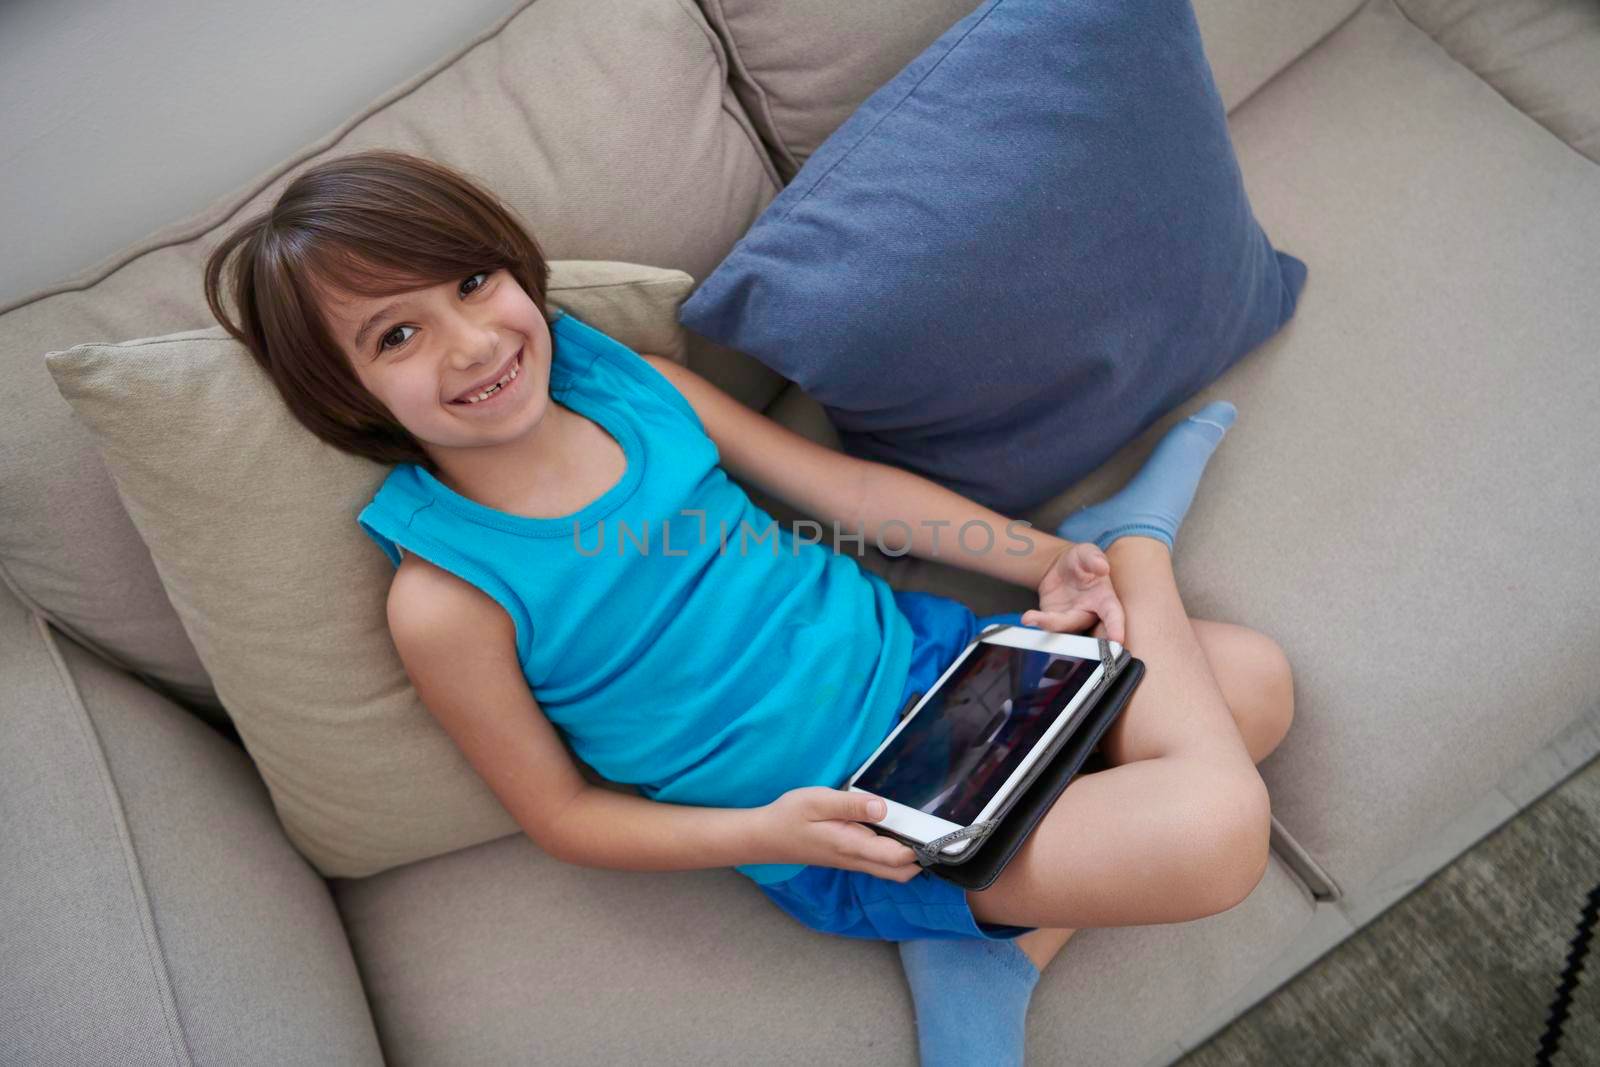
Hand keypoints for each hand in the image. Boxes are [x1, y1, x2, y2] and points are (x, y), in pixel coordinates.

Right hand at [758, 787, 923, 882]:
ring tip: (920, 830)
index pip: (898, 857)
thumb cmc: (790, 817)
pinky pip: (879, 863)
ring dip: (909, 857)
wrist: (765, 837)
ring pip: (891, 871)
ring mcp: (852, 862)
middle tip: (936, 833)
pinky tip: (894, 831)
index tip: (941, 833)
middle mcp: (856, 859)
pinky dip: (894, 854)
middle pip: (901, 872)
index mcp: (852, 846)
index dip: (922, 849)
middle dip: (922, 859)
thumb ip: (852, 805)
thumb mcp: (818, 801)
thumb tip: (884, 807)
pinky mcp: (848, 858)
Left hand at [1021, 541, 1126, 643]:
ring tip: (1030, 617)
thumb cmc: (1081, 560)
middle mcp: (1090, 614)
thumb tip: (1102, 567)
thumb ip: (1094, 558)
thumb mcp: (1087, 553)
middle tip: (1051, 622)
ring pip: (1062, 629)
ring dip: (1047, 625)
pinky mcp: (1055, 622)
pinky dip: (1037, 622)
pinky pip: (1047, 626)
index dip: (1116, 628)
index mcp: (1105, 600)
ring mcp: (1071, 620)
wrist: (1060, 568)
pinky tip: (1028, 618)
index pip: (1114, 616)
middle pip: (1082, 626)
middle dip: (1068, 629)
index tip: (1117, 639)